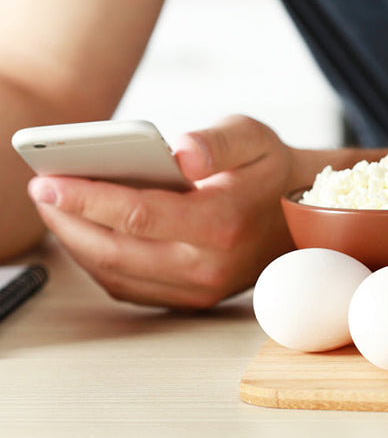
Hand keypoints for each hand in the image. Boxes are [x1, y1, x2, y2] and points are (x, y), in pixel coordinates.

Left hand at [27, 116, 296, 308]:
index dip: (88, 197)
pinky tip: (89, 237)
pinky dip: (100, 265)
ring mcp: (199, 289)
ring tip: (57, 212)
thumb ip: (216, 142)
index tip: (48, 182)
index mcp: (223, 222)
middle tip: (42, 193)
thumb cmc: (268, 171)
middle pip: (117, 251)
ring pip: (117, 275)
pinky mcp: (192, 298)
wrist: (294, 215)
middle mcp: (209, 265)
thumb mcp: (253, 138)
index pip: (140, 214)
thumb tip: (179, 152)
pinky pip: (130, 288)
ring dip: (79, 245)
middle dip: (69, 222)